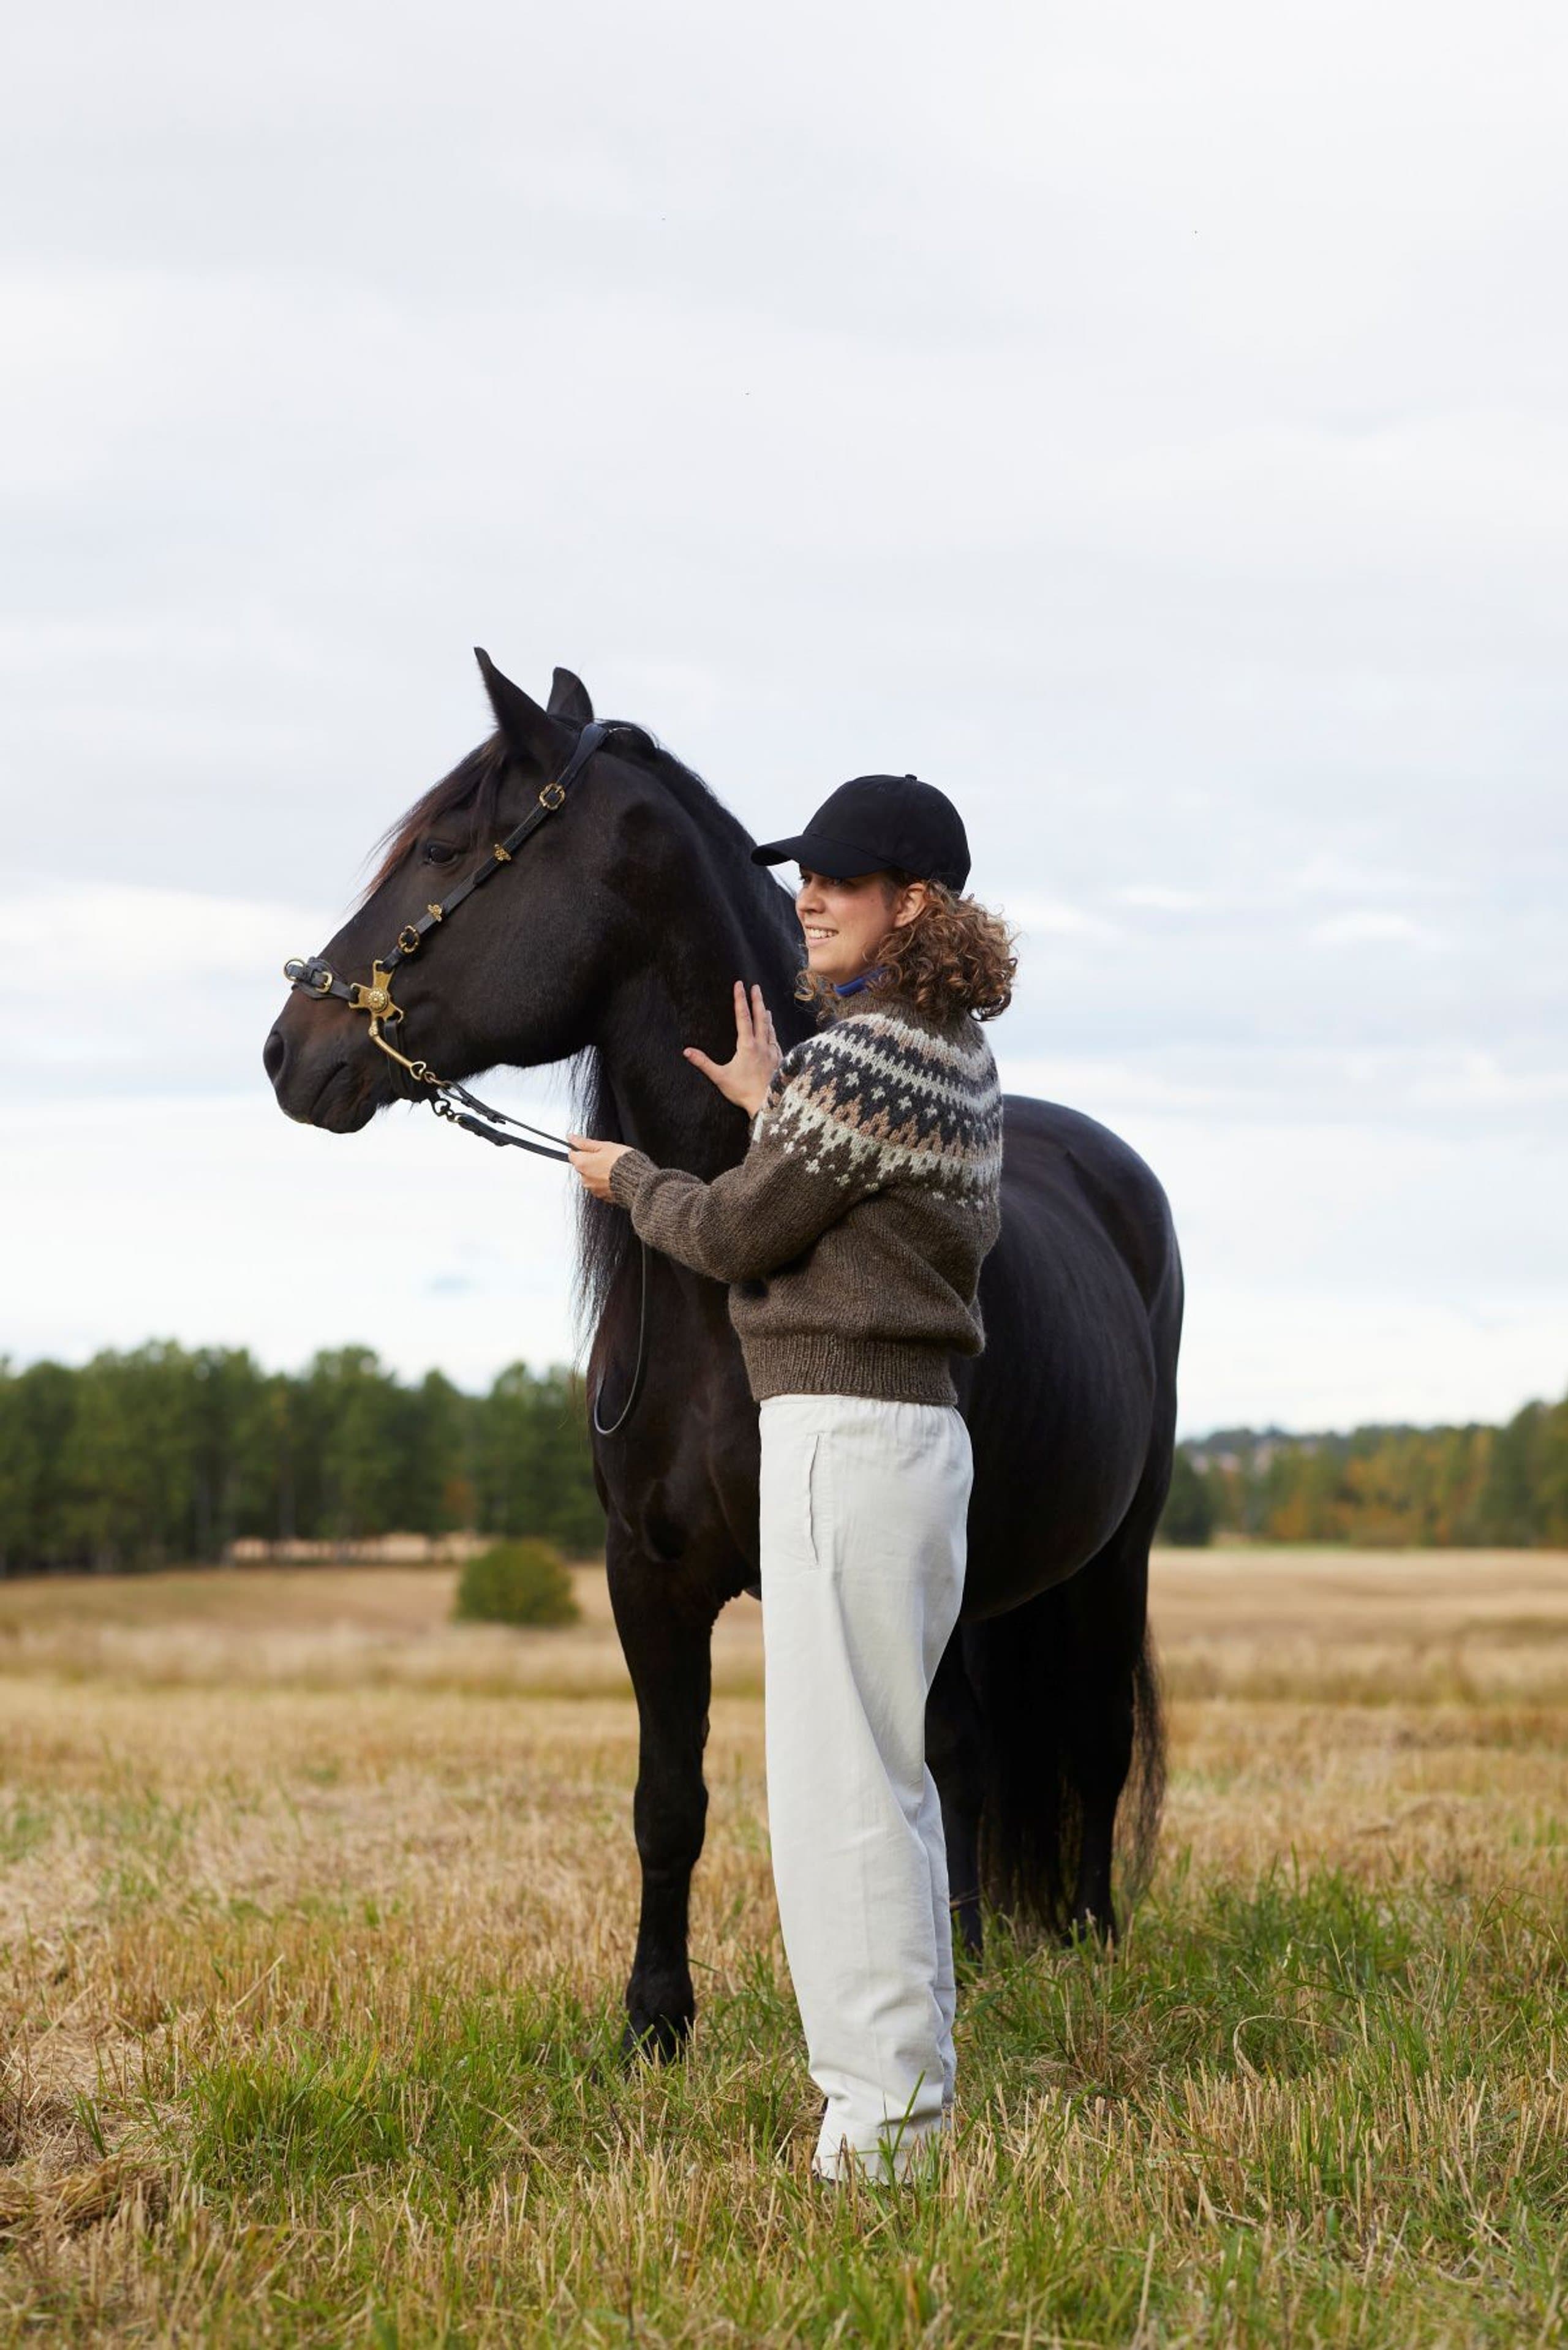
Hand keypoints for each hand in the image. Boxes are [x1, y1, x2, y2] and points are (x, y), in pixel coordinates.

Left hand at [565, 1133, 633, 1200]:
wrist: (637, 1181)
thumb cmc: (622, 1162)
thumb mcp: (604, 1146)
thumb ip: (584, 1142)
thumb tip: (571, 1138)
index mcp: (582, 1164)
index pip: (572, 1154)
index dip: (580, 1148)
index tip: (590, 1147)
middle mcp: (584, 1178)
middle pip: (582, 1166)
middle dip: (591, 1160)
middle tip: (606, 1156)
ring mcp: (593, 1189)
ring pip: (591, 1176)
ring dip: (598, 1171)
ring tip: (613, 1167)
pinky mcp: (602, 1196)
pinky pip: (600, 1185)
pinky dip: (605, 1181)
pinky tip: (615, 1176)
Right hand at [683, 980, 782, 1116]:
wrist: (767, 1103)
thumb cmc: (743, 1091)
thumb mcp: (720, 1077)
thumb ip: (703, 1063)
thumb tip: (686, 1051)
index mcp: (747, 1045)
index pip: (743, 1016)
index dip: (740, 999)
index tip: (739, 985)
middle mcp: (762, 1045)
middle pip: (760, 1017)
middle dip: (757, 1000)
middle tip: (756, 987)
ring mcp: (772, 1052)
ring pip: (770, 1028)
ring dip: (766, 1016)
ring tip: (765, 1007)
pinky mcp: (779, 1060)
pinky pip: (776, 1041)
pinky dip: (774, 1032)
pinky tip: (773, 1033)